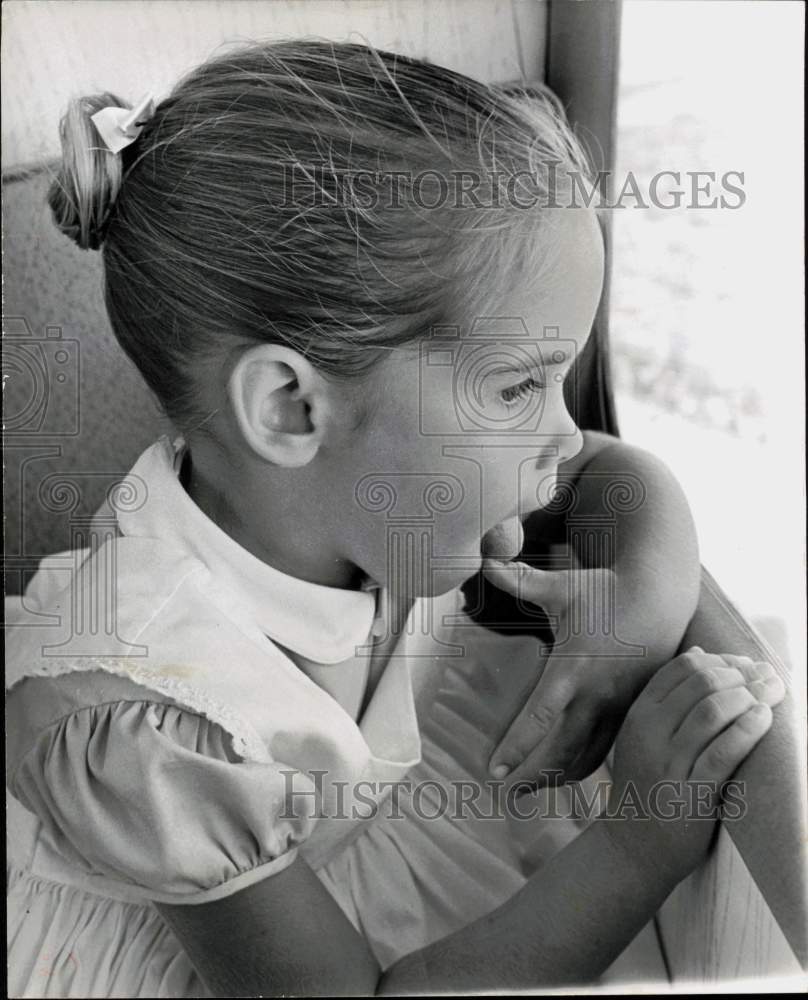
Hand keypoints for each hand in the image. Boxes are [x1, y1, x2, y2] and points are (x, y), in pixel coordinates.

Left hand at [482, 559, 653, 785]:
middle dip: (534, 778)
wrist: (660, 597)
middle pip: (563, 752)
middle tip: (505, 796)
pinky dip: (587, 765)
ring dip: (560, 777)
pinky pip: (608, 747)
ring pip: (589, 757)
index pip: (539, 719)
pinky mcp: (633, 710)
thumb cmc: (604, 591)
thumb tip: (484, 558)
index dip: (516, 748)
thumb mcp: (561, 586)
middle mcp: (597, 695)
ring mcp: (619, 706)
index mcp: (573, 669)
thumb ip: (519, 580)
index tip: (493, 771)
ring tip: (531, 792)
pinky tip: (569, 775)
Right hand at [601, 646, 785, 882]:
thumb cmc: (647, 783)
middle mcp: (649, 734)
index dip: (721, 660)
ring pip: (712, 712)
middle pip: (701, 684)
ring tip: (771, 694)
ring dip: (749, 696)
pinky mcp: (689, 794)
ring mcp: (668, 763)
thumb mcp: (644, 734)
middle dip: (741, 674)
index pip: (682, 668)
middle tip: (767, 676)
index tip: (746, 664)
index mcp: (638, 714)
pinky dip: (747, 730)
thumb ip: (667, 697)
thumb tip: (700, 653)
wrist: (633, 846)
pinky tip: (764, 719)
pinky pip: (722, 753)